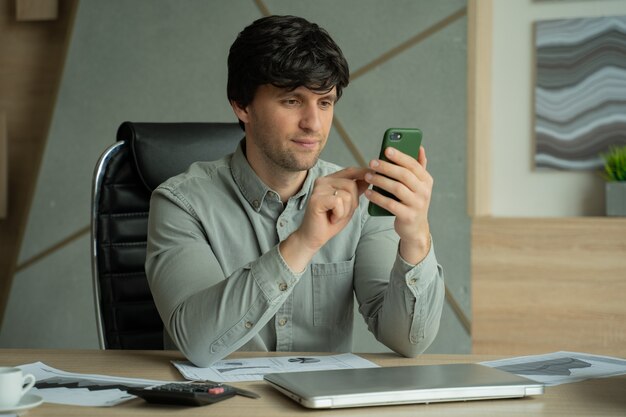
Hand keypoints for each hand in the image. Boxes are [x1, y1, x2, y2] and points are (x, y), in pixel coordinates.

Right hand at [280, 167, 369, 271]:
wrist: (314, 236)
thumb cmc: (330, 221)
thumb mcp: (348, 204)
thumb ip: (356, 191)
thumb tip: (369, 178)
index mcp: (330, 180)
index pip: (350, 171)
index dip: (363, 173)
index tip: (376, 175)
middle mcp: (323, 181)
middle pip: (351, 184)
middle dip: (352, 203)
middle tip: (339, 213)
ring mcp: (318, 189)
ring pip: (347, 195)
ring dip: (345, 210)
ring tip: (334, 216)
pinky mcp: (316, 199)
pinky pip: (339, 202)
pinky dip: (339, 214)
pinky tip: (331, 218)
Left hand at [365, 146, 432, 263]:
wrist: (415, 228)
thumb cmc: (413, 201)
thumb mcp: (419, 185)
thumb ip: (419, 167)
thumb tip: (420, 147)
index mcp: (426, 180)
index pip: (413, 165)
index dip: (400, 156)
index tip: (386, 149)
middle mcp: (424, 192)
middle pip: (404, 175)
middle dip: (386, 167)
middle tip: (372, 162)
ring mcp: (417, 205)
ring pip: (396, 189)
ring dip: (380, 181)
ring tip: (368, 175)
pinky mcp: (407, 216)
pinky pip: (390, 204)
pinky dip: (378, 197)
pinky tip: (369, 192)